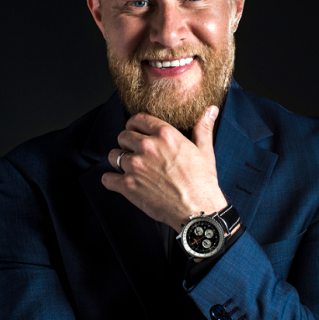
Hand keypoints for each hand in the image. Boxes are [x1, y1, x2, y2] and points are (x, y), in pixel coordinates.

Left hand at [103, 105, 226, 231]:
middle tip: (135, 154)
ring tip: (130, 169)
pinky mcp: (128, 185)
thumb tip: (211, 109)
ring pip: (113, 156)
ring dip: (118, 162)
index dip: (135, 126)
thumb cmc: (202, 182)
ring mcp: (135, 166)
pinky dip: (112, 181)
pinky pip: (107, 178)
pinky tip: (121, 183)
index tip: (136, 132)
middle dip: (127, 144)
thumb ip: (203, 128)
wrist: (198, 210)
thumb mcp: (205, 151)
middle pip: (122, 136)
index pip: (137, 119)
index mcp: (165, 134)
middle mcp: (147, 146)